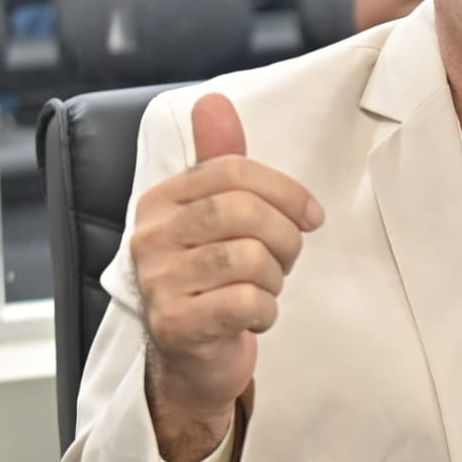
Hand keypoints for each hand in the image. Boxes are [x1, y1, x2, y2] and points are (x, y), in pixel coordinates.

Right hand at [131, 93, 323, 461]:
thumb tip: (214, 101)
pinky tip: (253, 316)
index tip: (311, 215)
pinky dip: (265, 311)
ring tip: (264, 288)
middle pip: (243, 212)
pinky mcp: (176, 325)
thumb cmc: (212, 281)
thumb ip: (219, 160)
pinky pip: (247, 302)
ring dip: (274, 278)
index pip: (232, 171)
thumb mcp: (216, 216)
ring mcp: (158, 283)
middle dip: (284, 237)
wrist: (191, 360)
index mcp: (160, 201)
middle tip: (287, 258)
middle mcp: (150, 237)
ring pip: (250, 258)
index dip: (285, 191)